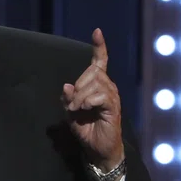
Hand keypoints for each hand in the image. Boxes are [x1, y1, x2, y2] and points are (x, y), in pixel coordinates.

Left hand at [61, 28, 124, 171]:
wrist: (97, 149)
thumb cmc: (86, 129)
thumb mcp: (71, 112)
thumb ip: (68, 98)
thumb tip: (67, 86)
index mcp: (98, 85)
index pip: (99, 62)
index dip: (99, 47)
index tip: (97, 31)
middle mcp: (108, 87)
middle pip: (92, 72)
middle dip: (78, 87)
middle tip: (73, 106)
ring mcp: (112, 96)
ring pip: (95, 83)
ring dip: (81, 96)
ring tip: (78, 110)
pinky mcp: (113, 106)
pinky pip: (100, 95)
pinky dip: (88, 101)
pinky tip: (85, 109)